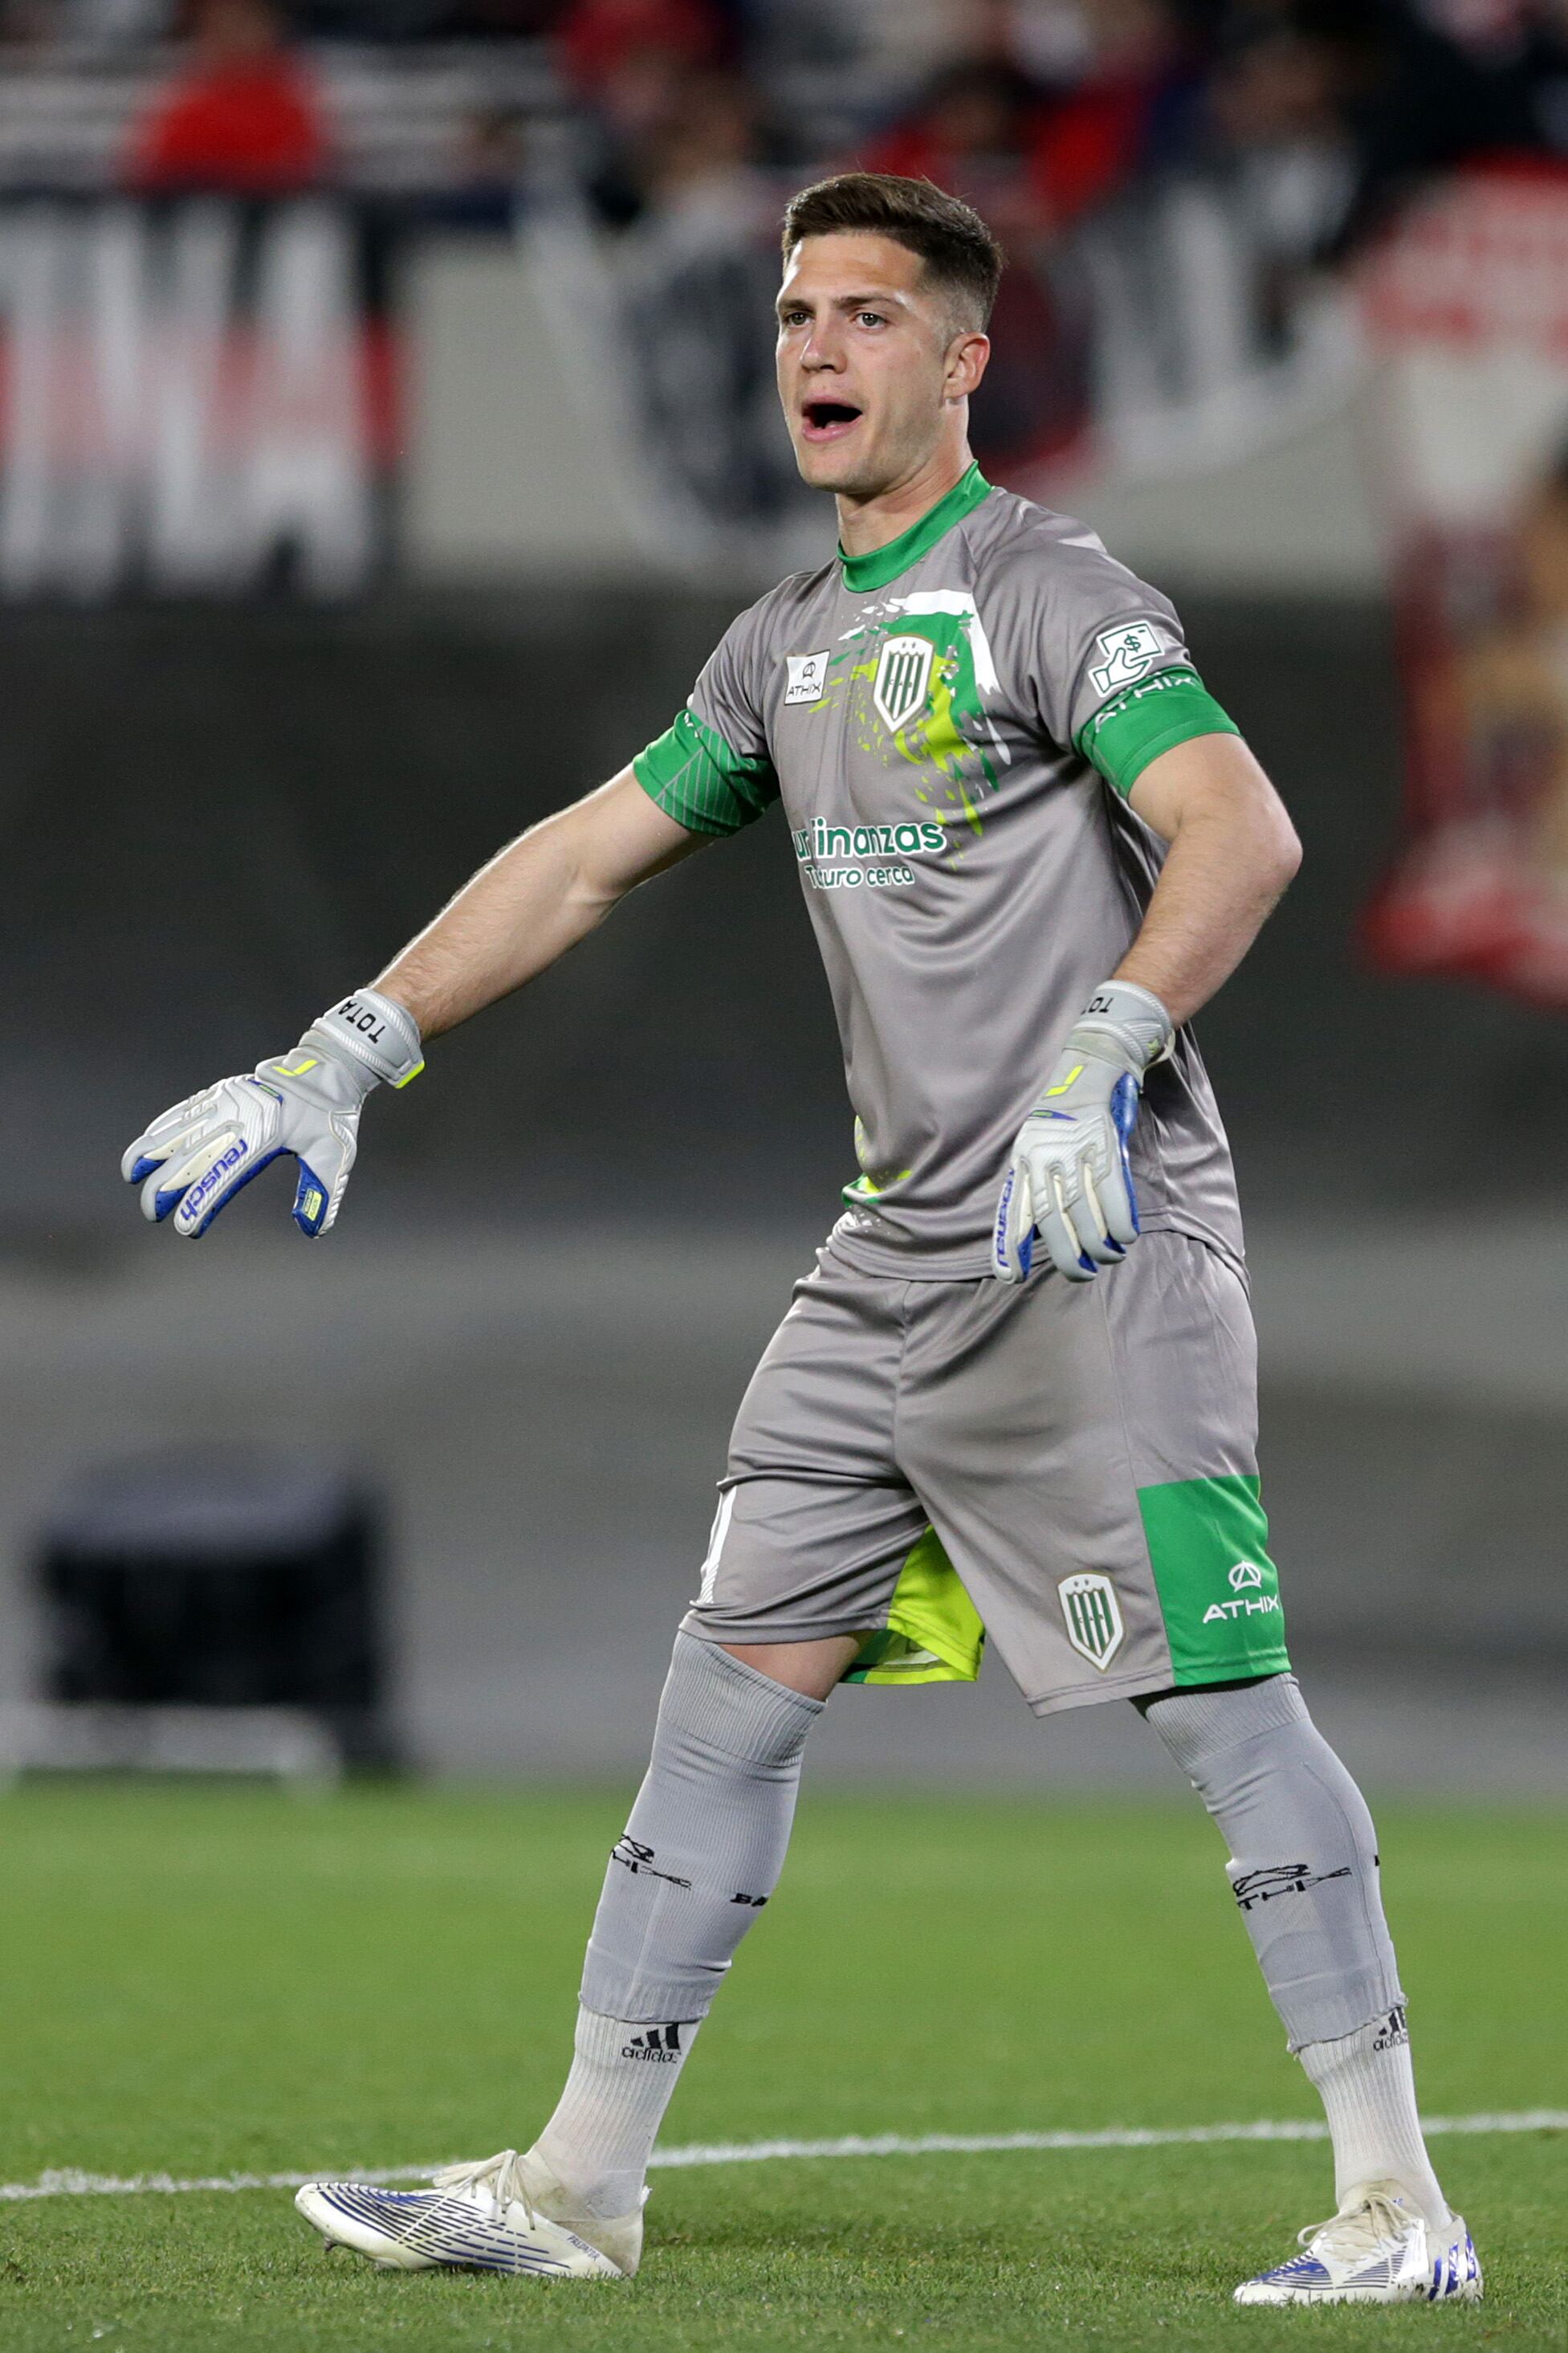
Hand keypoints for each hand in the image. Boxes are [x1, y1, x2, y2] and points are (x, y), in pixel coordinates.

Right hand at [122, 989, 421, 1238]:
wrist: (327, 1070)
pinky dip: (161, 1128)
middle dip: (166, 1186)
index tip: (184, 1226)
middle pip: (193, 1155)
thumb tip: (311, 1229)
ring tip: (131, 1176)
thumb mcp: (335, 1156)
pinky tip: (145, 1146)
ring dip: (151, 1153)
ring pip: (179, 1129)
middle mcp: (239, 1116)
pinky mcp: (220, 1092)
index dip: (200, 1201)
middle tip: (152, 1213)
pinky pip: (183, 1111)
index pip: (224, 1174)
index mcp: (265, 1134)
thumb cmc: (332, 1116)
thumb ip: (321, 1193)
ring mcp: (226, 1100)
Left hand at [992, 981, 1172, 1284]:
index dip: (1011, 1245)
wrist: (1092, 1063)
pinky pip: (1112, 1189)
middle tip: (1081, 1273)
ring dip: (1098, 1241)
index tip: (1011, 1277)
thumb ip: (1036, 1178)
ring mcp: (1074, 1149)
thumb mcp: (1038, 1142)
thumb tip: (1035, 1223)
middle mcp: (1044, 1156)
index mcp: (1025, 1158)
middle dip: (1066, 1253)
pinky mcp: (1103, 1141)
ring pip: (1083, 1208)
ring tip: (1109, 1257)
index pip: (1015, 1210)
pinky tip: (1126, 1235)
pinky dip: (1120, 1217)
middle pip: (1051, 1217)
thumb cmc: (1067, 1111)